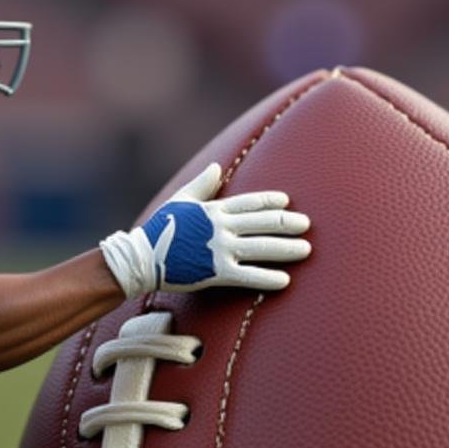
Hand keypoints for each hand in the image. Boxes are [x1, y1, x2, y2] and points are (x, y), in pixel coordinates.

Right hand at [99, 162, 311, 297]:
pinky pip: (248, 275)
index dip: (270, 202)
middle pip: (262, 223)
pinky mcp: (216, 272)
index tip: (287, 202)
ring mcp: (220, 249)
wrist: (141, 258)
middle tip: (307, 226)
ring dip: (286, 248)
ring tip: (306, 250)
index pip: (249, 203)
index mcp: (213, 209)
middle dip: (287, 223)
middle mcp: (221, 227)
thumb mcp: (180, 201)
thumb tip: (217, 168)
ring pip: (261, 247)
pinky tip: (285, 280)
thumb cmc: (158, 230)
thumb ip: (201, 184)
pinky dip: (267, 277)